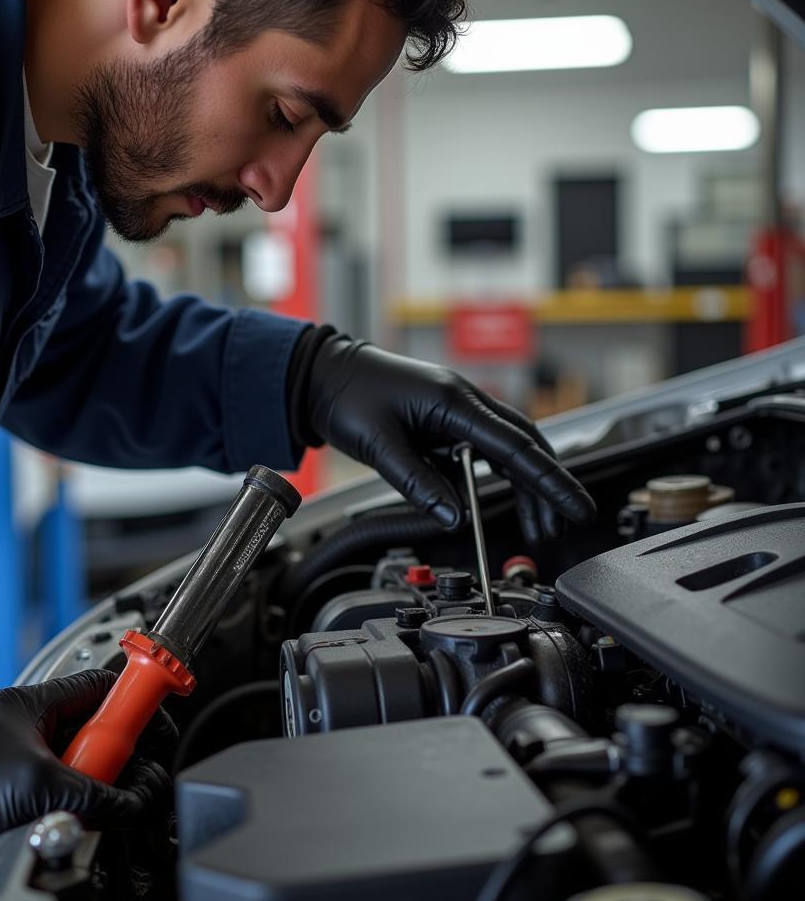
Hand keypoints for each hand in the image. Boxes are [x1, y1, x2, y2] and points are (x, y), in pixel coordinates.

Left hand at [0, 670, 174, 866]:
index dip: (139, 701)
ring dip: (96, 783)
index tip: (160, 719)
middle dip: (120, 755)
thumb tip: (128, 803)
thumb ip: (90, 791)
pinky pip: (61, 787)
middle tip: (128, 777)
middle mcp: (37, 722)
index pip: (108, 686)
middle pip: (101, 731)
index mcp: (43, 701)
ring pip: (83, 763)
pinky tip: (72, 814)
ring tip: (94, 801)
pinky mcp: (15, 784)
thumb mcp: (36, 783)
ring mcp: (26, 753)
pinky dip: (74, 800)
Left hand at [299, 335, 594, 542]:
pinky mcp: (445, 420)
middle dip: (546, 488)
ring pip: (507, 450)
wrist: (324, 374)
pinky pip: (482, 449)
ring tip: (535, 524)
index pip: (515, 446)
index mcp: (453, 401)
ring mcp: (457, 409)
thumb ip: (418, 482)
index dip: (550, 480)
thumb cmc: (348, 397)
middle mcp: (464, 401)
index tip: (576, 505)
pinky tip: (492, 500)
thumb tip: (453, 518)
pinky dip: (494, 476)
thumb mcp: (379, 445)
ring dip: (523, 486)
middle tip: (558, 527)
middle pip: (523, 447)